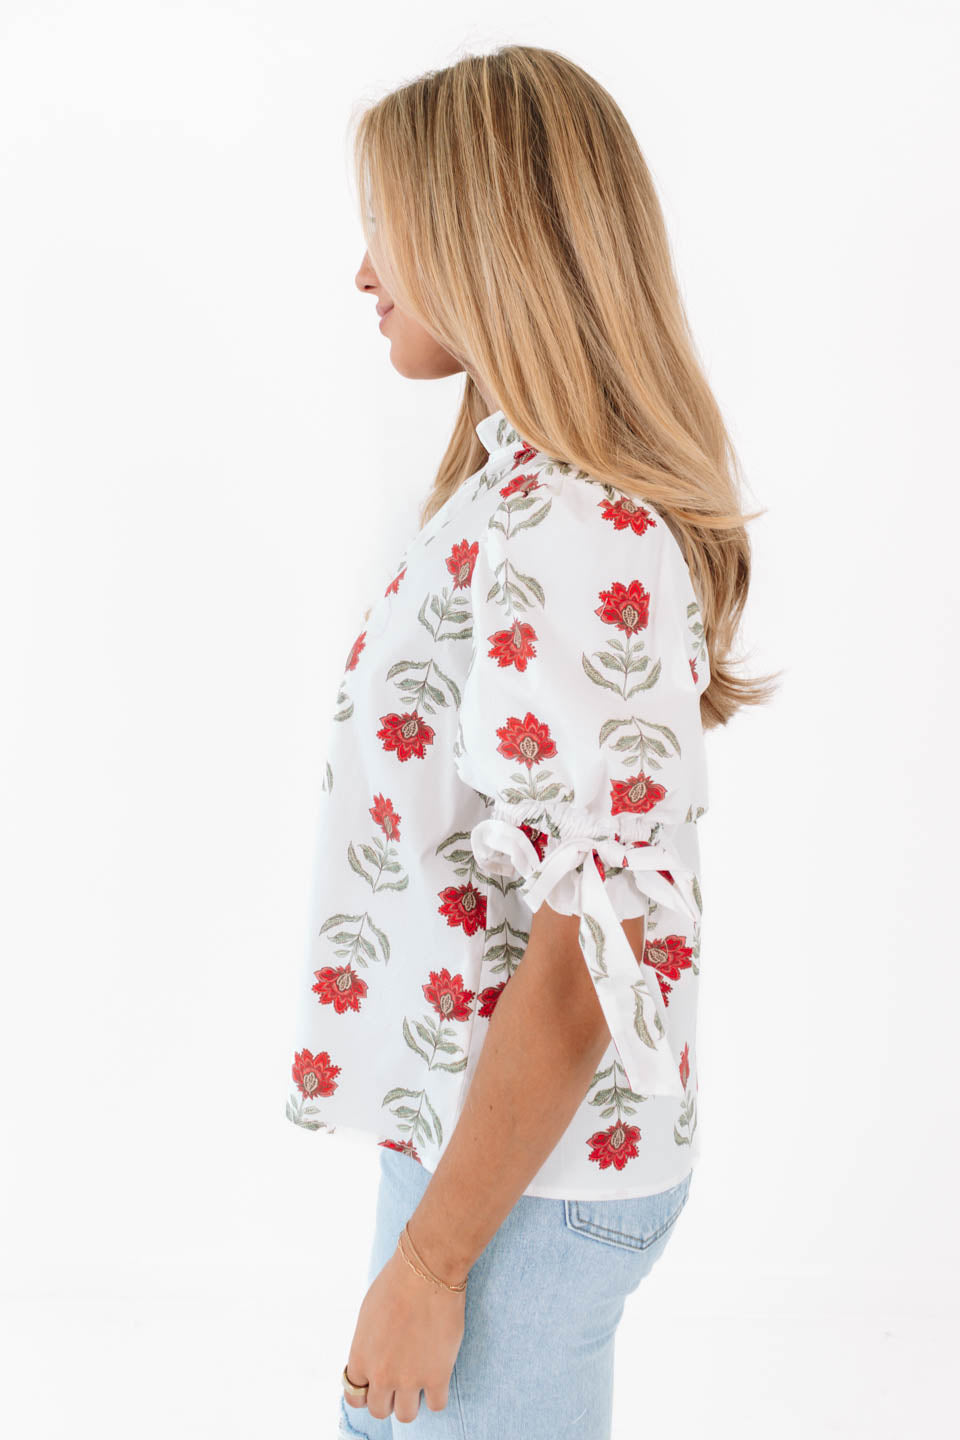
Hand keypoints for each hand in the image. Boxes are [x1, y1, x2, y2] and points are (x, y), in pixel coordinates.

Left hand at [343, 1237, 466, 1423]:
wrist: (426, 1271)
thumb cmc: (396, 1283)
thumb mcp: (368, 1315)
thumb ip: (367, 1345)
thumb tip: (372, 1358)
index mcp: (360, 1358)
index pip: (354, 1397)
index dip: (366, 1391)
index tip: (376, 1383)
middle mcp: (381, 1374)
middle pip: (379, 1410)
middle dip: (389, 1397)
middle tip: (400, 1379)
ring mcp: (409, 1379)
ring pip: (406, 1415)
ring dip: (411, 1400)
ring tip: (419, 1380)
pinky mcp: (437, 1376)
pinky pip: (436, 1405)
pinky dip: (437, 1395)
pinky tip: (438, 1375)